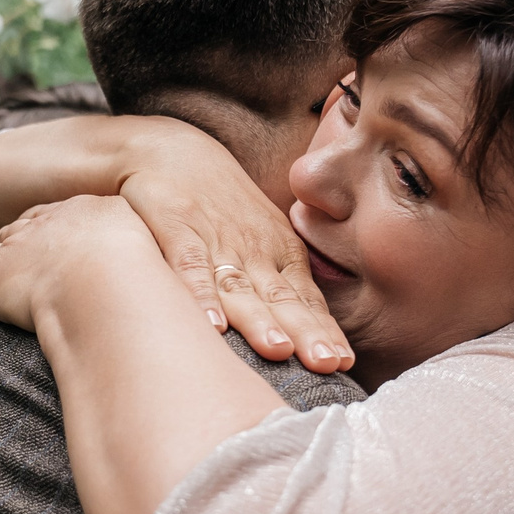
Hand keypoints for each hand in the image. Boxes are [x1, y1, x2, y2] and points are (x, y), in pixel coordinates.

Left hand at [0, 194, 163, 332]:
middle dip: (9, 241)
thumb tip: (202, 282)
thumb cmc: (139, 266)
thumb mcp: (163, 247)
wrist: (105, 280)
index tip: (39, 231)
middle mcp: (43, 229)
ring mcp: (15, 255)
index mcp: (79, 214)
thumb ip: (171, 257)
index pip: (56, 217)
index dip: (45, 225)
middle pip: (19, 232)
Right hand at [116, 137, 353, 372]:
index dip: (323, 331)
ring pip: (240, 287)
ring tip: (278, 349)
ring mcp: (216, 240)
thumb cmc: (220, 204)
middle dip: (306, 332)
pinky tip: (211, 325)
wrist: (170, 151)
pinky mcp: (177, 229)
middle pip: (282, 298)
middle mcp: (253, 249)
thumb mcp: (259, 236)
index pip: (306, 299)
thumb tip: (308, 338)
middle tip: (328, 363)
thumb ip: (280, 282)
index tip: (344, 362)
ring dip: (259, 319)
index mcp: (278, 252)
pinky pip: (190, 267)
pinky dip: (200, 296)